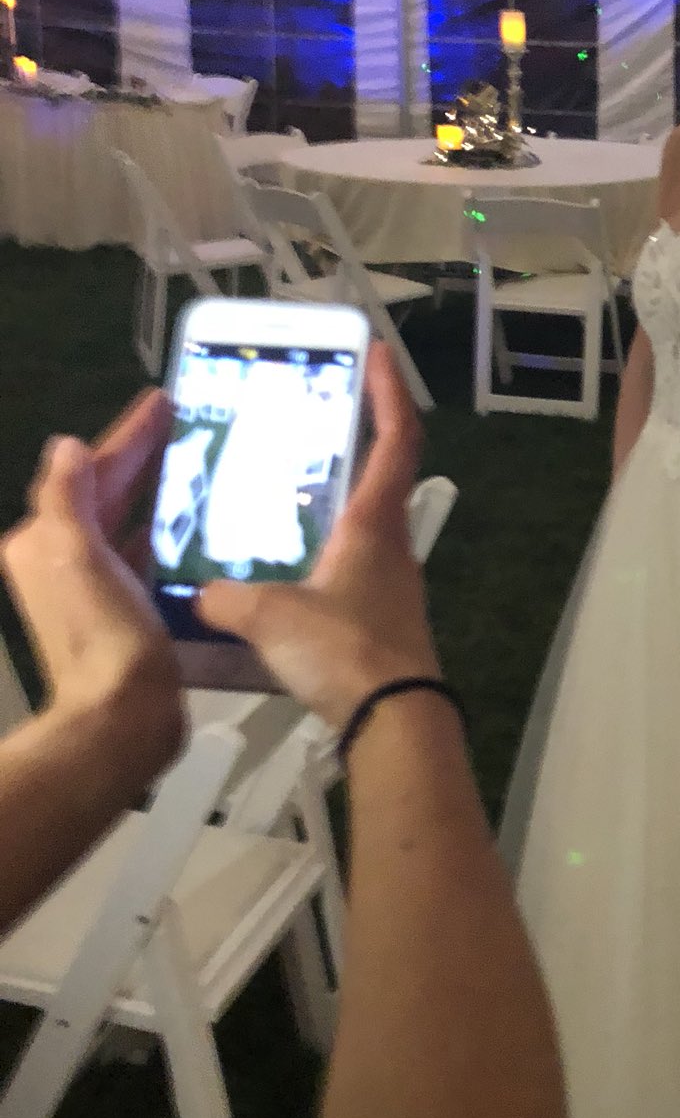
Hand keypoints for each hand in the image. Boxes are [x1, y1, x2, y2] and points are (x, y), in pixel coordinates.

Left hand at [0, 391, 182, 776]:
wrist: (120, 716)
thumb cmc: (101, 633)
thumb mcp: (76, 556)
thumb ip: (66, 497)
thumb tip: (66, 446)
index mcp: (43, 542)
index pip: (89, 471)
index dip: (127, 435)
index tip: (164, 401)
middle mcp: (60, 561)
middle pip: (106, 493)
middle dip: (143, 456)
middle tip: (188, 420)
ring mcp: (93, 588)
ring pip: (126, 522)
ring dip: (158, 490)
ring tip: (199, 462)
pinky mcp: (125, 611)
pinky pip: (143, 554)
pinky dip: (164, 531)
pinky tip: (194, 522)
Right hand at [197, 348, 440, 729]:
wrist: (396, 720)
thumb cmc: (346, 650)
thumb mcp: (270, 617)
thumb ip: (228, 597)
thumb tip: (201, 595)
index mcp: (374, 523)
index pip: (396, 438)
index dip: (389, 392)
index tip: (377, 354)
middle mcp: (391, 544)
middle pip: (380, 478)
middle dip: (349, 444)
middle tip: (305, 422)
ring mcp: (391, 583)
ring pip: (362, 527)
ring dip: (329, 505)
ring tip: (277, 496)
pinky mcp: (382, 620)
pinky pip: (348, 571)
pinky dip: (319, 557)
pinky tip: (280, 572)